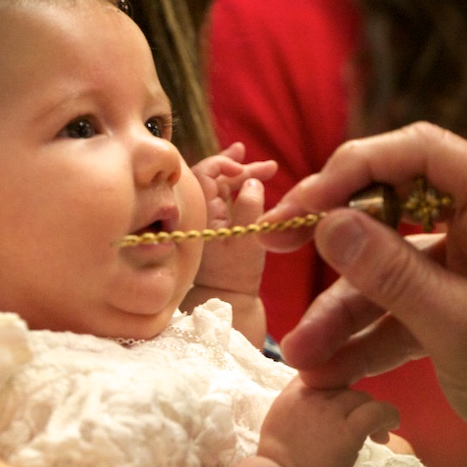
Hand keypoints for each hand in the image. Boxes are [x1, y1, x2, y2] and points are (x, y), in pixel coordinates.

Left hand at [184, 143, 275, 345]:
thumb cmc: (234, 274)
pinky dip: (244, 191)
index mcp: (198, 211)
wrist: (229, 302)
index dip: (223, 164)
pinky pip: (230, 202)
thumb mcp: (244, 241)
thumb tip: (252, 183)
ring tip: (268, 168)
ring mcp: (211, 221)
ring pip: (225, 189)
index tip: (243, 168)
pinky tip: (258, 185)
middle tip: (268, 165)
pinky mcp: (221, 230)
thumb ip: (249, 209)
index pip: (203, 174)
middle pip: (216, 178)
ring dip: (245, 177)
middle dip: (241, 168)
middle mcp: (201, 212)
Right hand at [259, 122, 466, 466]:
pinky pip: (399, 300)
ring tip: (301, 356)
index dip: (349, 170)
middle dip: (330, 236)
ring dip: (340, 309)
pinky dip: (365, 334)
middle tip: (272, 247)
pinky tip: (328, 368)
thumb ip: (395, 277)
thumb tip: (327, 224)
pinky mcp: (458, 294)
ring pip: (386, 261)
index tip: (299, 208)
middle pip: (389, 201)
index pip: (418, 153)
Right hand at [259, 377, 398, 466]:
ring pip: (362, 397)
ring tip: (376, 433)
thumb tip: (316, 405)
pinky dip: (388, 416)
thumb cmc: (278, 463)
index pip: (322, 374)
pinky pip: (378, 411)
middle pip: (344, 386)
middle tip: (357, 425)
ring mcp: (331, 412)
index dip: (334, 388)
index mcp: (293, 393)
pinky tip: (389, 428)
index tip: (338, 407)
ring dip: (372, 412)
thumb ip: (296, 406)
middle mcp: (312, 396)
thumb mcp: (278, 421)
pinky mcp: (349, 430)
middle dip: (353, 404)